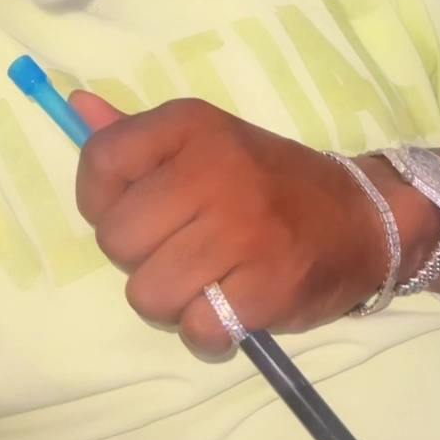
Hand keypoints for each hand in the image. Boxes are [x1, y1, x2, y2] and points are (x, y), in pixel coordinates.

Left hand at [72, 95, 437, 355]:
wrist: (363, 217)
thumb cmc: (268, 180)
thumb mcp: (207, 140)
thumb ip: (136, 132)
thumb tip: (76, 106)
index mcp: (191, 125)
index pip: (101, 161)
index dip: (100, 200)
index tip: (133, 209)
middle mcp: (213, 168)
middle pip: (116, 239)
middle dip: (139, 257)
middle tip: (180, 248)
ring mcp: (242, 228)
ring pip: (147, 293)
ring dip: (170, 302)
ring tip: (204, 281)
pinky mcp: (267, 286)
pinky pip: (195, 329)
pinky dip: (207, 333)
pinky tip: (230, 308)